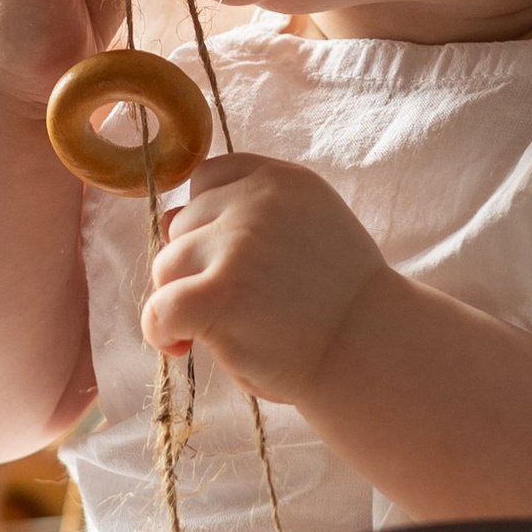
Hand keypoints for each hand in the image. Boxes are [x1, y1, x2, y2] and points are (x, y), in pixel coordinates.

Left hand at [144, 155, 392, 403]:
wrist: (372, 353)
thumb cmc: (335, 303)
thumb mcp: (305, 231)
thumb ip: (244, 215)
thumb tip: (166, 220)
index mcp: (284, 180)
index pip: (208, 179)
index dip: (211, 223)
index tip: (237, 260)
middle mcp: (259, 201)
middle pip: (182, 224)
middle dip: (199, 265)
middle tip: (245, 303)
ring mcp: (238, 244)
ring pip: (166, 266)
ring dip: (184, 300)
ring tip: (231, 325)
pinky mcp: (220, 293)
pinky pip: (159, 307)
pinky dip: (160, 331)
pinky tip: (184, 346)